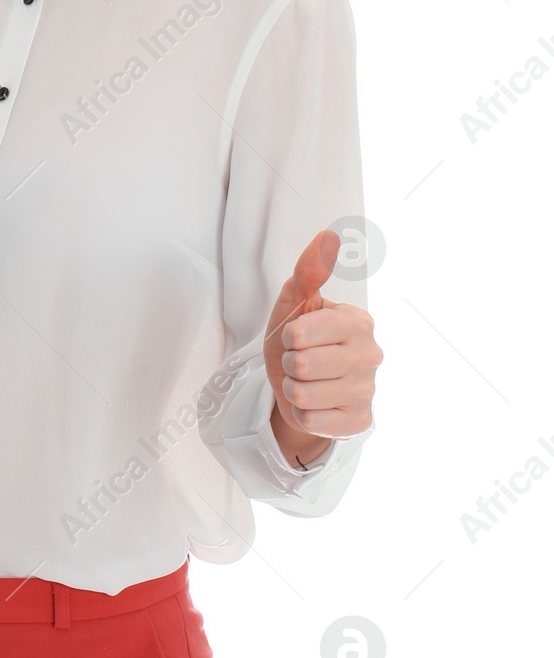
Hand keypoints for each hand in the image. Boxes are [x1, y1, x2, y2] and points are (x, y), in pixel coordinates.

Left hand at [263, 230, 383, 457]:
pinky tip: (315, 405)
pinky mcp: (360, 422)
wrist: (300, 385)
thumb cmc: (297, 341)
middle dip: (288, 365)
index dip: (286, 337)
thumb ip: (309, 271)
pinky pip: (311, 420)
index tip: (296, 337)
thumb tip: (327, 236)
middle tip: (299, 362)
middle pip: (300, 365)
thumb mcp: (294, 304)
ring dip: (293, 390)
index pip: (298, 334)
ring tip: (305, 382)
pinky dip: (302, 414)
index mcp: (357, 321)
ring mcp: (369, 390)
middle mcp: (372, 354)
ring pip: (303, 395)